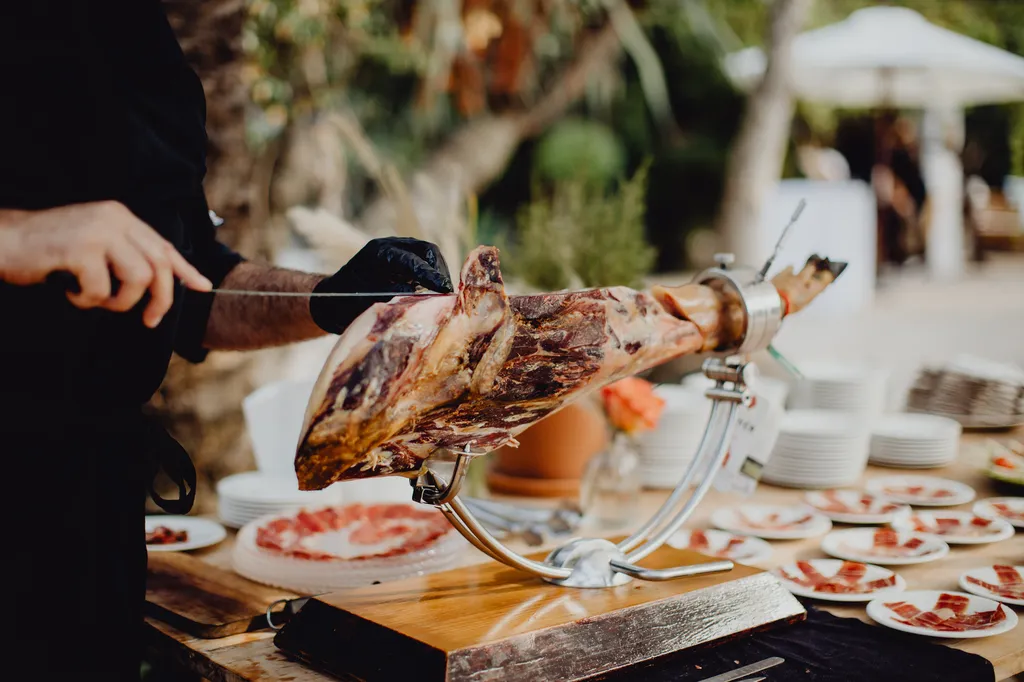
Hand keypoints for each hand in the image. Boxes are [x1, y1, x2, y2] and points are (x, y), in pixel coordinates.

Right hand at [0, 201, 211, 327]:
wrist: (3, 240)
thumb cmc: (48, 251)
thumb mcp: (94, 246)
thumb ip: (125, 256)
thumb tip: (162, 283)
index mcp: (120, 217)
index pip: (163, 246)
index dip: (185, 270)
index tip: (203, 287)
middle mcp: (114, 219)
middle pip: (159, 265)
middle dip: (161, 300)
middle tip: (150, 321)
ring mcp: (97, 232)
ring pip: (138, 279)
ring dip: (120, 302)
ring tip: (96, 300)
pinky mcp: (79, 249)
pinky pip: (101, 290)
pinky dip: (87, 301)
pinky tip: (69, 293)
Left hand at [310, 237, 452, 333]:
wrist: (331, 300)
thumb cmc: (344, 303)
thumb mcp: (367, 301)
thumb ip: (394, 295)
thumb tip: (420, 295)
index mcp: (378, 252)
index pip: (412, 260)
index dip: (430, 275)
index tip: (444, 290)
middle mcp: (389, 246)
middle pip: (426, 250)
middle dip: (439, 270)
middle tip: (446, 293)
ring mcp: (397, 250)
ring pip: (429, 254)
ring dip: (438, 272)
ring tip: (444, 293)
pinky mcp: (403, 260)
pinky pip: (425, 262)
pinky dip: (433, 275)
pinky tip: (436, 291)